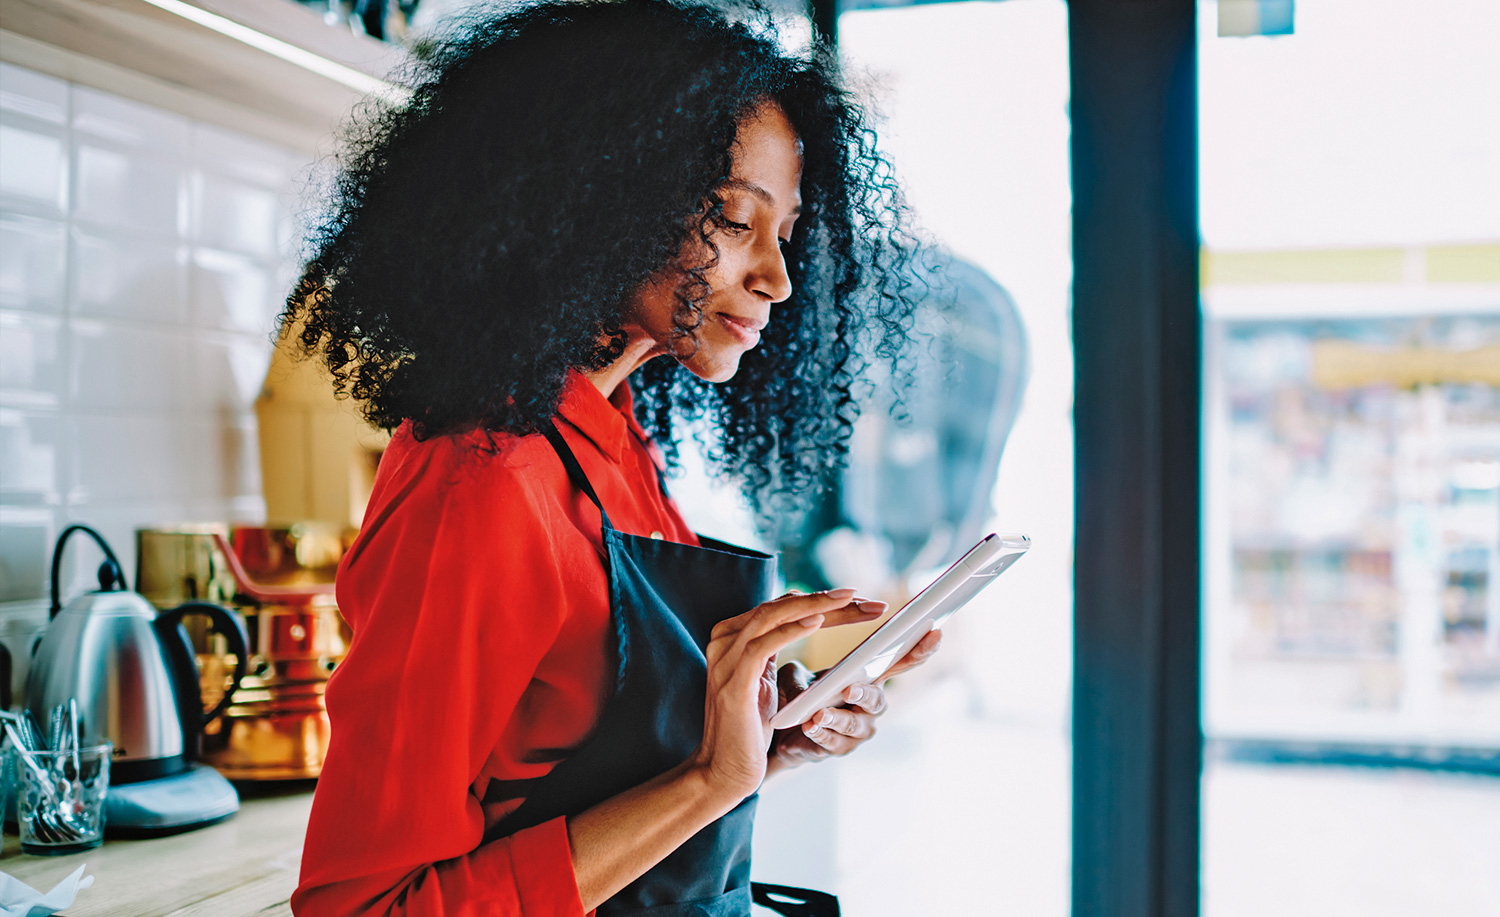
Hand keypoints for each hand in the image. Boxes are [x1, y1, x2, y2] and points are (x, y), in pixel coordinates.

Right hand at [687, 589, 883, 801]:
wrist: (723, 770)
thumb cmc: (748, 728)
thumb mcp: (763, 679)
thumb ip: (773, 647)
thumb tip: (809, 619)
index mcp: (732, 636)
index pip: (780, 607)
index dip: (820, 600)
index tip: (858, 600)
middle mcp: (725, 640)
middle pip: (780, 606)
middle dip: (826, 600)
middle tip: (865, 598)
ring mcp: (726, 658)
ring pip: (774, 616)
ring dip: (817, 606)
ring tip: (851, 599)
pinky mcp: (733, 681)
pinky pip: (765, 645)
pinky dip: (792, 630)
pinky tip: (818, 621)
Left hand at [767, 628, 942, 773]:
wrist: (783, 730)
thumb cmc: (799, 694)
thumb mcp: (798, 673)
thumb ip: (804, 665)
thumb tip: (801, 660)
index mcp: (869, 678)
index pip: (900, 662)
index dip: (920, 649)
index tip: (934, 632)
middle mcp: (870, 706)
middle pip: (877, 699)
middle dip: (865, 693)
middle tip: (849, 689)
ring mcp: (858, 730)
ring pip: (854, 725)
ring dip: (837, 718)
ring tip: (818, 714)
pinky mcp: (840, 749)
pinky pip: (833, 742)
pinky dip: (821, 734)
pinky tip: (810, 727)